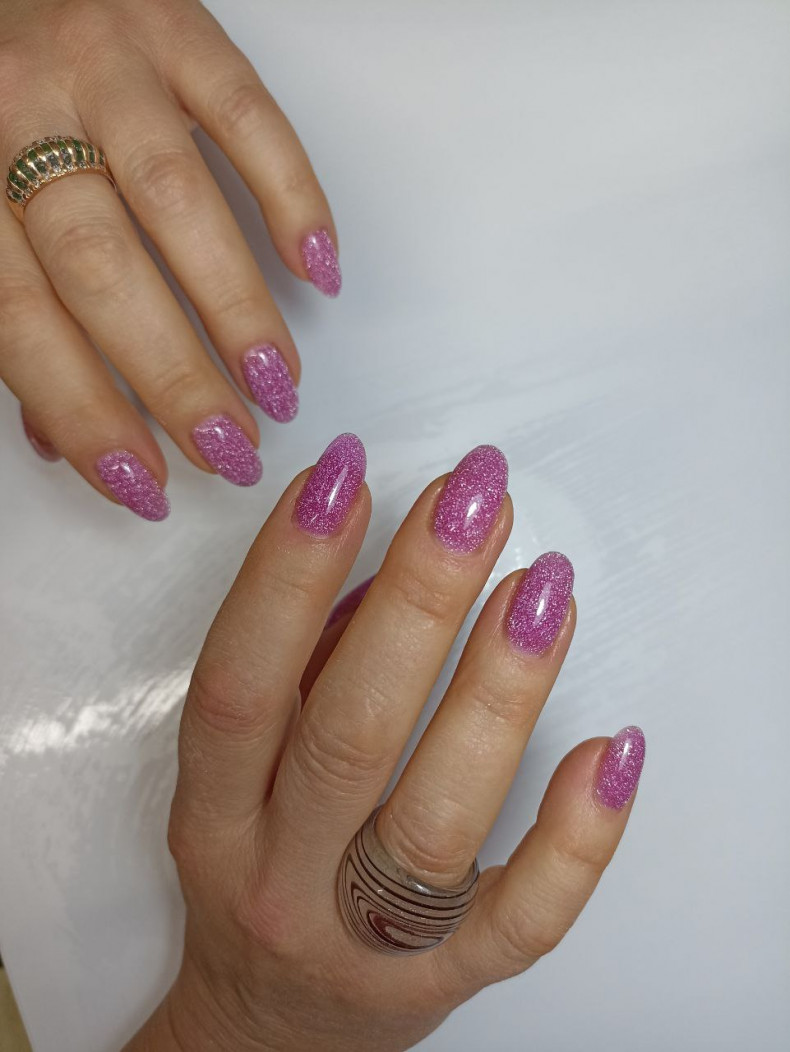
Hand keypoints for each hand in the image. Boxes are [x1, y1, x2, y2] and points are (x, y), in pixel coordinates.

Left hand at [1, 0, 339, 518]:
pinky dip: (293, 196)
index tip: (148, 483)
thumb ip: (17, 320)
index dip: (86, 413)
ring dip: (237, 309)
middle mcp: (20, 111)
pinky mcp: (177, 23)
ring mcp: (104, 61)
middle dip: (174, 378)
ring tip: (279, 388)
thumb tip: (61, 438)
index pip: (20, 321)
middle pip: (101, 270)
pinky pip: (248, 114)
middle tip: (232, 450)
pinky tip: (320, 270)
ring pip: (177, 203)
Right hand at [126, 435, 644, 1051]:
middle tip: (475, 499)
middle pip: (352, 734)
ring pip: (441, 815)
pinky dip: (578, 835)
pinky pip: (525, 918)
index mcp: (214, 817)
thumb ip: (302, 676)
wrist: (272, 1032)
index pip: (242, 683)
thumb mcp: (235, 781)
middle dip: (419, 600)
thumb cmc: (256, 877)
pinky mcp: (451, 981)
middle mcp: (282, 879)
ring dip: (500, 688)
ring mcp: (369, 941)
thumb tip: (387, 572)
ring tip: (546, 584)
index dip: (286, 574)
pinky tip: (615, 748)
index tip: (343, 473)